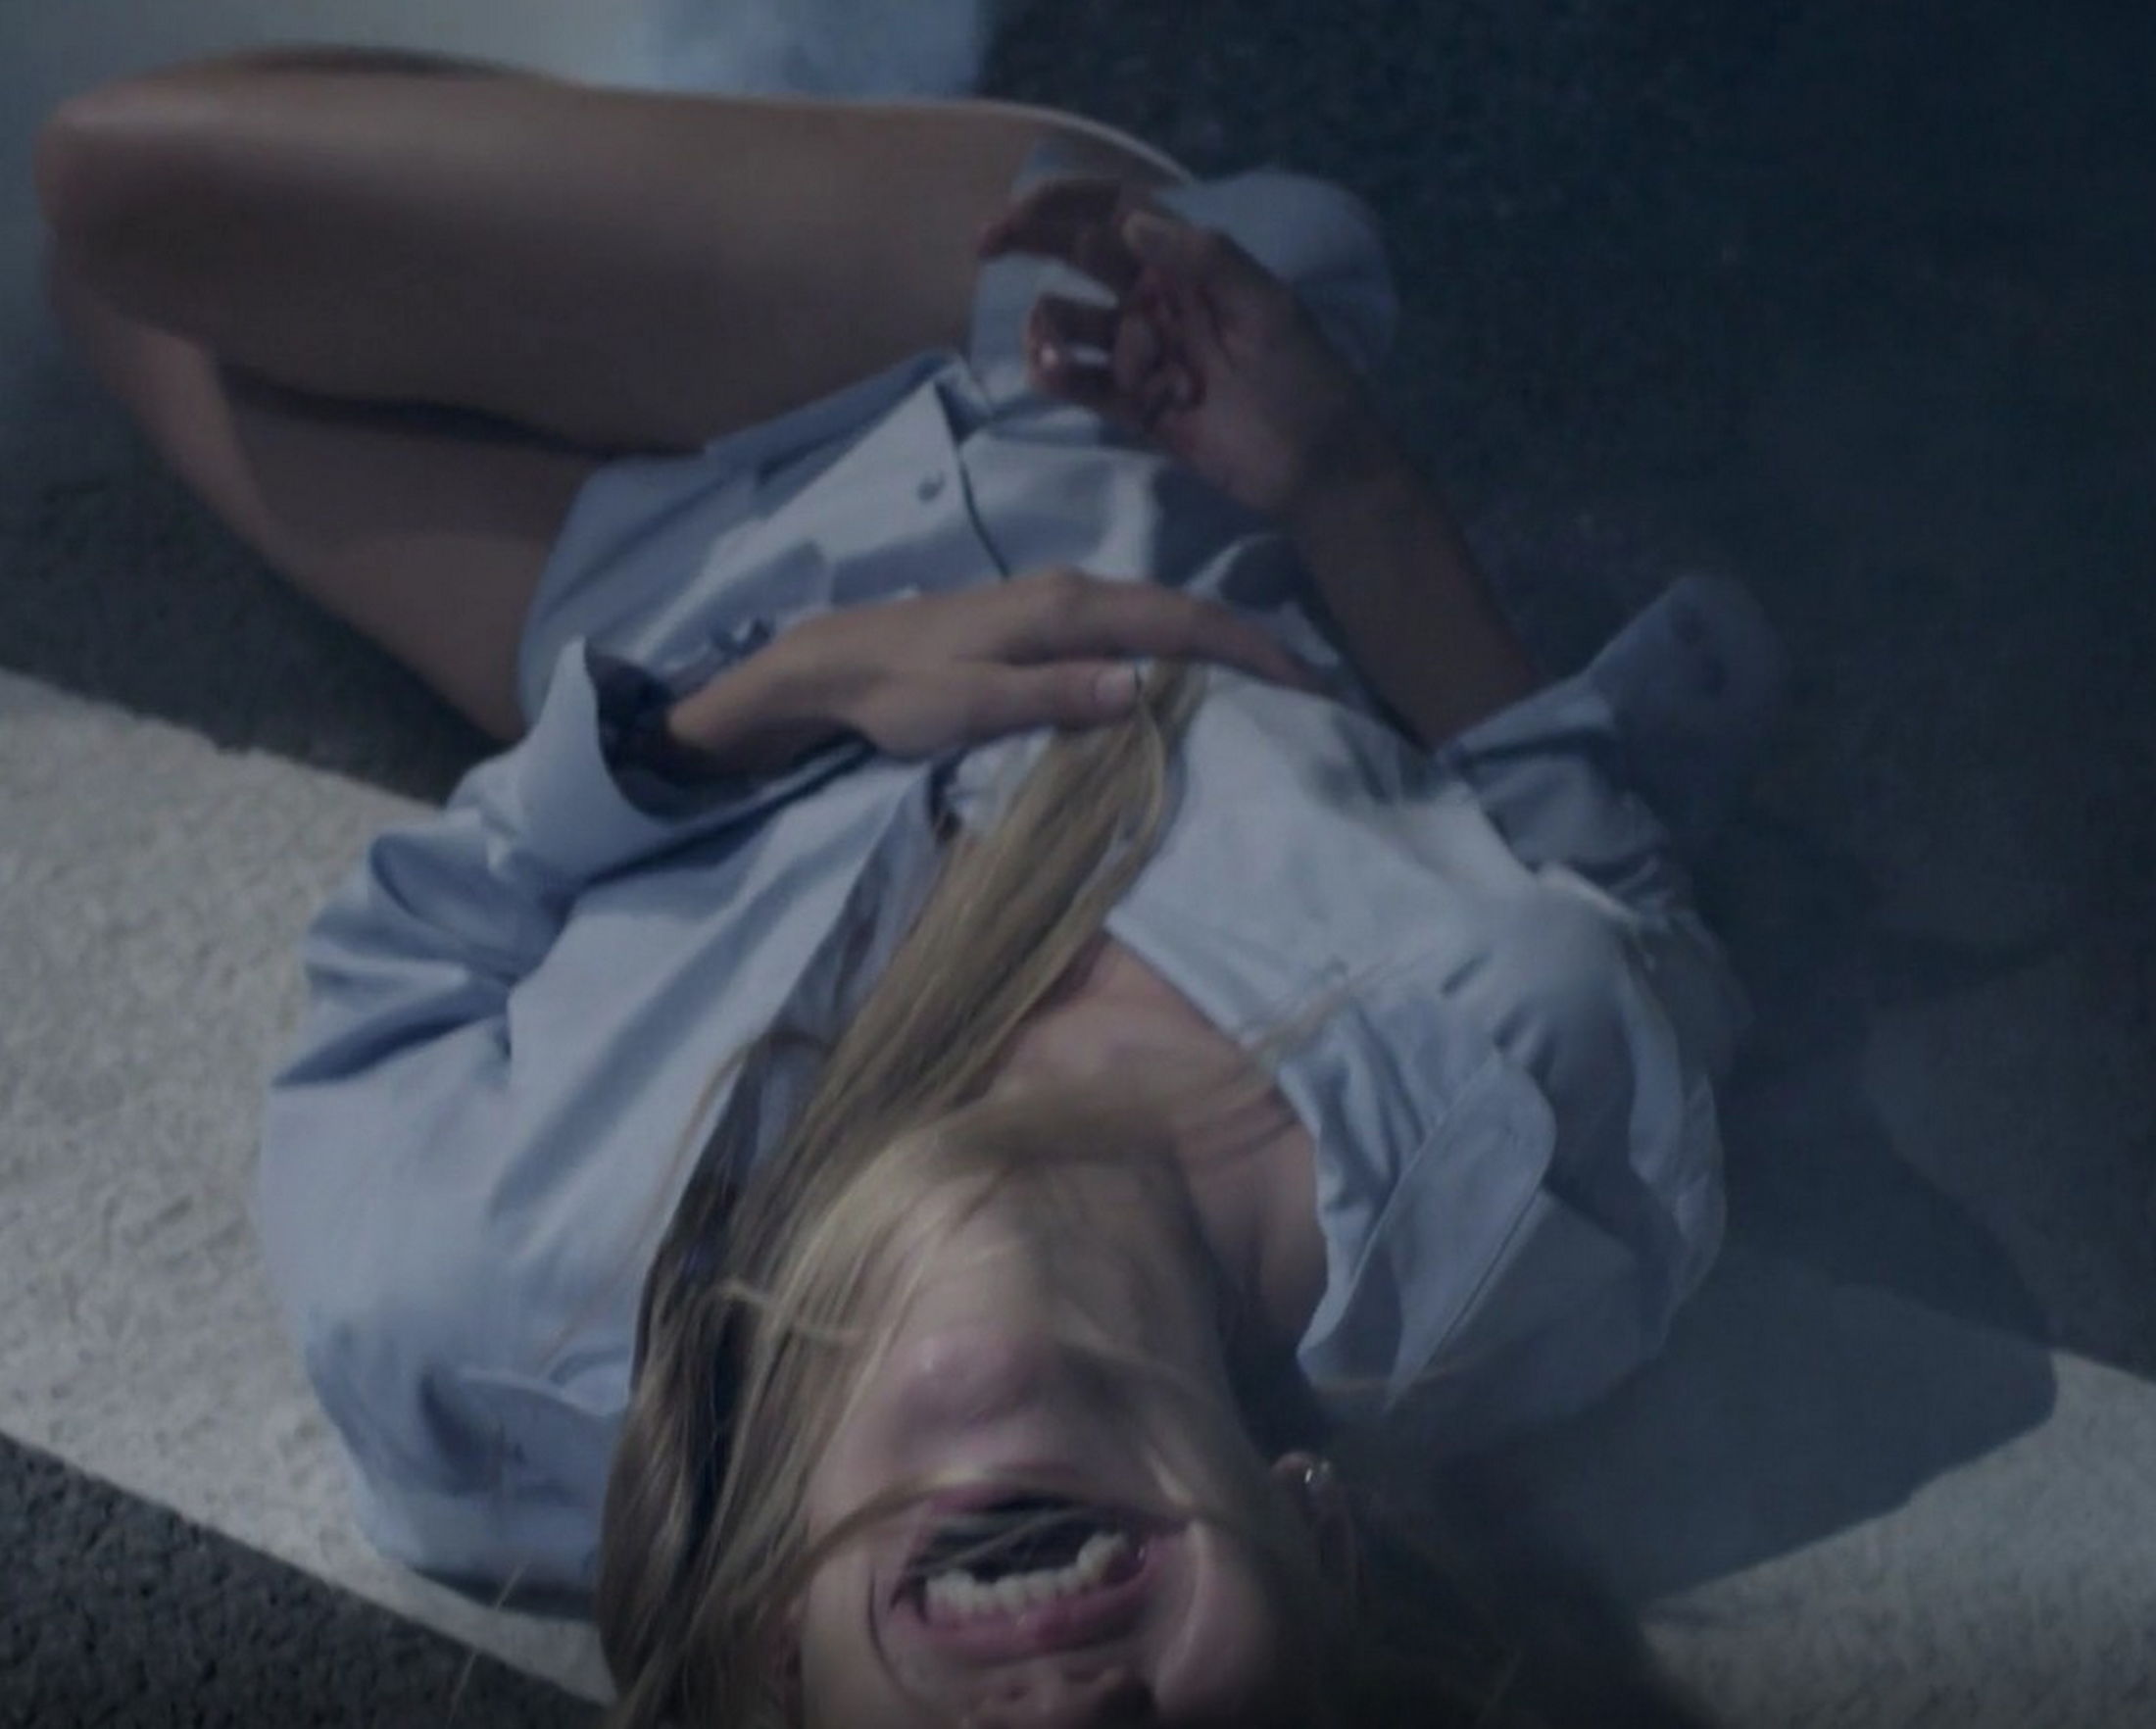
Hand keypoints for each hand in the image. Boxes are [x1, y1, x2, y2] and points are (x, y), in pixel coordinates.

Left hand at [712, 567, 1322, 762]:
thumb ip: (1052, 695)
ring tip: (1270, 685)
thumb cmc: (898, 690)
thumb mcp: (969, 704)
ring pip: (1160, 615)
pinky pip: (1134, 624)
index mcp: (1066, 608)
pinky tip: (1191, 675)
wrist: (836, 660)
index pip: (1181, 622)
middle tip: (1312, 688)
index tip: (1308, 682)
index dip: (1250, 649)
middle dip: (1252, 644)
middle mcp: (1073, 590)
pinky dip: (1177, 645)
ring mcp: (1059, 598)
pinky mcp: (1045, 616)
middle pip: (1183, 611)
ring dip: (1218, 645)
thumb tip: (1137, 686)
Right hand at [977, 177, 1398, 517]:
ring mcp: (1143, 354)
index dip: (1066, 200)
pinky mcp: (1136, 408)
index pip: (1117, 211)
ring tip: (1051, 353)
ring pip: (1071, 324)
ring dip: (1048, 327)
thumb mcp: (1267, 308)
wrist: (1318, 467)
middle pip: (1079, 256)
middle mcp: (1158, 299)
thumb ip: (1205, 259)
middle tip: (986, 245)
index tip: (1021, 206)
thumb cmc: (1305, 380)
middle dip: (1032, 242)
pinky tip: (1051, 373)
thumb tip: (1132, 222)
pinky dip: (1058, 376)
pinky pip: (1081, 385)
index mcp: (1190, 263)